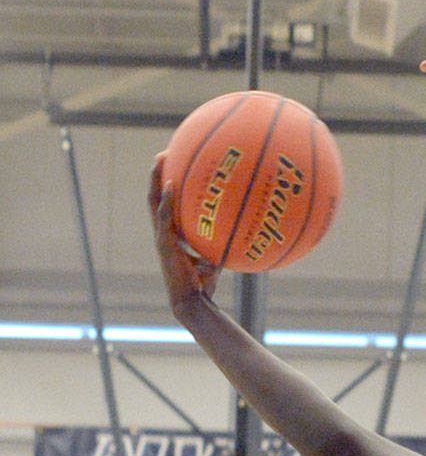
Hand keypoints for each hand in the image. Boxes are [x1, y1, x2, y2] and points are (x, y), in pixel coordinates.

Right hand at [149, 155, 218, 319]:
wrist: (192, 302)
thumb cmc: (205, 284)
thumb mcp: (215, 258)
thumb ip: (222, 242)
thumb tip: (241, 228)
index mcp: (171, 235)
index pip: (166, 205)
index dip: (166, 186)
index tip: (173, 165)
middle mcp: (163, 232)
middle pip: (155, 197)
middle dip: (157, 175)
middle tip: (163, 154)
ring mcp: (161, 237)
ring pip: (154, 202)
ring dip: (156, 180)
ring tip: (160, 159)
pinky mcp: (164, 244)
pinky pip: (164, 217)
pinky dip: (167, 200)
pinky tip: (172, 184)